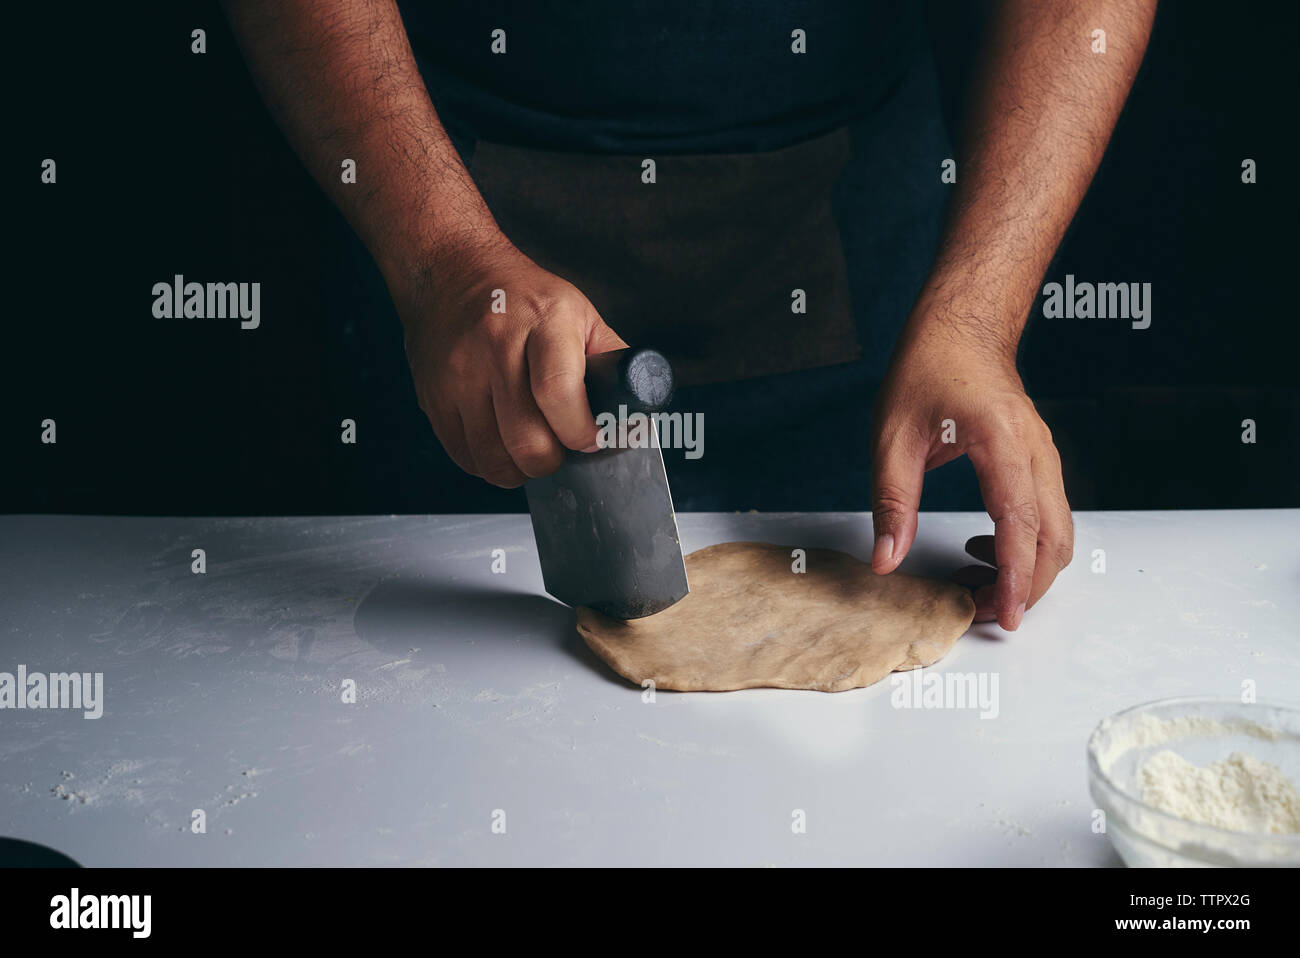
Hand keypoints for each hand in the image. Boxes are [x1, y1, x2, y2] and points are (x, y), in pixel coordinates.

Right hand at [397, 240, 625, 487]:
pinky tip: (501, 441)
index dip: (580, 431)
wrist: (451, 272)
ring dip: (520, 469)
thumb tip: (636, 415)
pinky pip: (465, 457)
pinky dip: (490, 463)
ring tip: (531, 446)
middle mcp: (495, 346)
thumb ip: (611, 361)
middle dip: (552, 460)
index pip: (558, 393)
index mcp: (543, 321)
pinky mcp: (433, 397)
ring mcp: (458, 374)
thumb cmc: (523, 297)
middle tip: (560, 448)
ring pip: (493, 458)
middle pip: (526, 440)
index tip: (591, 439)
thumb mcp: (579, 313)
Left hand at [870, 329, 1072, 629]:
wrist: (963, 327)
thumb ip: (892, 500)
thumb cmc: (929, 368)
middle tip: (978, 612)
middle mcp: (1036, 452)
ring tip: (972, 584)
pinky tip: (980, 550)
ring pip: (1057, 533)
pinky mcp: (1039, 462)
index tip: (1003, 615)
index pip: (1020, 524)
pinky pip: (1047, 516)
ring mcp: (1044, 456)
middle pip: (1053, 540)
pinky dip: (1024, 546)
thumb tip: (886, 558)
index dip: (1014, 577)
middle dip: (1023, 587)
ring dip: (1025, 570)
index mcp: (1003, 442)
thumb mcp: (893, 435)